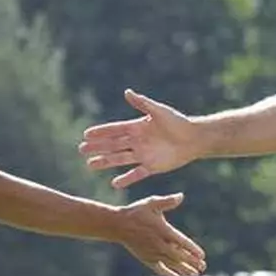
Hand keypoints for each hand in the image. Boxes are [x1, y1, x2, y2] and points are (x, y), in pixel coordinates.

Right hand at [80, 90, 201, 188]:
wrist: (194, 138)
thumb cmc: (178, 122)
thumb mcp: (159, 111)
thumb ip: (142, 103)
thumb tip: (126, 92)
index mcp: (137, 127)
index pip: (115, 130)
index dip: (101, 132)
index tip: (86, 134)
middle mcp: (137, 141)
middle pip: (113, 145)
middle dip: (97, 147)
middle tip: (81, 150)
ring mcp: (143, 155)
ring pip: (120, 159)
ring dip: (105, 162)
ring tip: (90, 165)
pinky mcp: (152, 167)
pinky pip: (136, 174)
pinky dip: (126, 179)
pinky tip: (114, 183)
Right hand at [113, 193, 206, 275]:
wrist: (118, 225)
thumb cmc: (136, 212)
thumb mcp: (152, 203)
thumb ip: (167, 201)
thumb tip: (181, 196)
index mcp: (163, 230)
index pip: (181, 242)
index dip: (192, 249)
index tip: (202, 255)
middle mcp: (159, 244)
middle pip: (179, 256)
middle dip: (192, 262)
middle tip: (203, 268)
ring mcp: (152, 253)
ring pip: (171, 264)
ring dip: (184, 270)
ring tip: (195, 275)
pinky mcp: (146, 259)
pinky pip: (160, 269)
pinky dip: (169, 275)